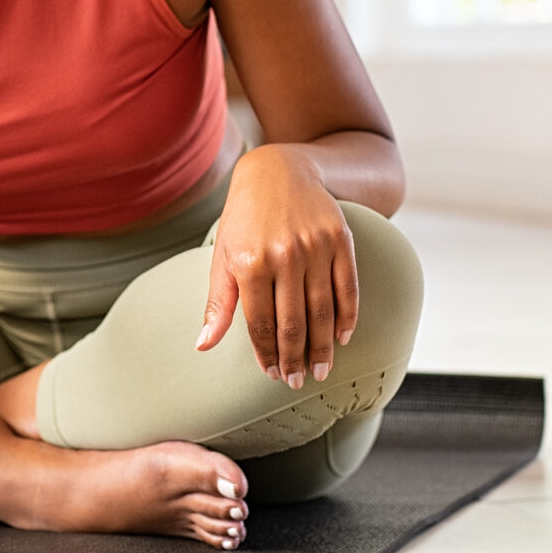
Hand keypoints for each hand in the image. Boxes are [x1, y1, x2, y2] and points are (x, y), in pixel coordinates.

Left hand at [197, 145, 358, 387]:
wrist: (278, 171)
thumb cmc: (244, 218)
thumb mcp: (222, 255)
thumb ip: (218, 303)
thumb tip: (204, 345)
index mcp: (250, 262)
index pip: (261, 323)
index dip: (267, 353)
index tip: (271, 374)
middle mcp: (284, 255)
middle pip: (294, 323)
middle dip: (295, 359)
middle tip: (297, 381)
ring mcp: (316, 247)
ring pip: (323, 310)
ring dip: (323, 346)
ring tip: (321, 370)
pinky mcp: (341, 239)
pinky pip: (347, 288)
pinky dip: (347, 316)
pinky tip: (342, 337)